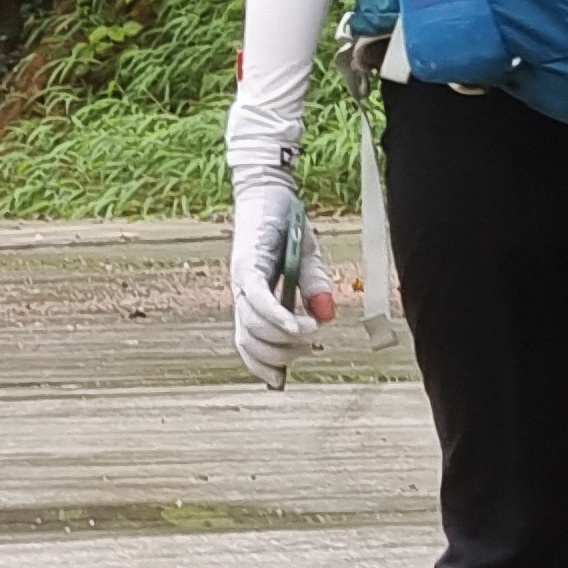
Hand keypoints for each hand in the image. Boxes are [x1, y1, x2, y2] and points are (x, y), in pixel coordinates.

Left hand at [230, 170, 334, 386]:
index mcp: (252, 298)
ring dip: (282, 339)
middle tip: (306, 346)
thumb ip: (315, 289)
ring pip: (254, 326)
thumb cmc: (287, 224)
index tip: (280, 380)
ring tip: (307, 333)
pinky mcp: (248, 263)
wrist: (271, 187)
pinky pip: (259, 299)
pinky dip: (277, 317)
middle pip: (251, 342)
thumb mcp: (309, 260)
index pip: (248, 344)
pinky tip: (298, 326)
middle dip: (280, 355)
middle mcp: (241, 292)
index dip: (261, 366)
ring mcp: (242, 279)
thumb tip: (325, 319)